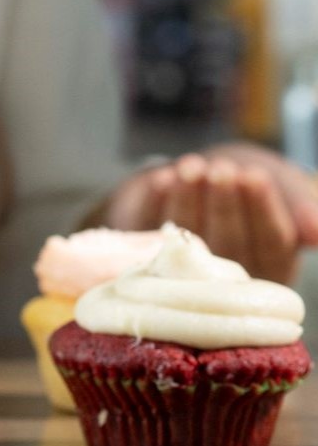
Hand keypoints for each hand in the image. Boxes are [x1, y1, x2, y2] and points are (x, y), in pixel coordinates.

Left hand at [104, 144, 317, 284]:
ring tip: (191, 166)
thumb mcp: (279, 184)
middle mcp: (229, 278)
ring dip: (189, 199)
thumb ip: (300, 203)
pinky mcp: (145, 255)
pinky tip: (162, 179)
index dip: (262, 209)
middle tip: (221, 168)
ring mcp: (185, 269)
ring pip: (189, 237)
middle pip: (228, 243)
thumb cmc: (246, 182)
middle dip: (224, 202)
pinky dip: (155, 203)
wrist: (196, 174)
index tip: (255, 175)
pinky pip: (149, 232)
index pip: (271, 243)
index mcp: (271, 266)